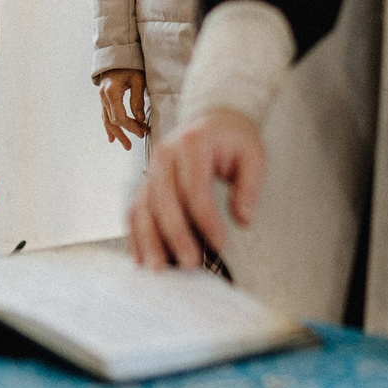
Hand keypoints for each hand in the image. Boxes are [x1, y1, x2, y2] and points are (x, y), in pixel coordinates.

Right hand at [97, 69, 149, 147]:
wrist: (117, 54)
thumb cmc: (131, 65)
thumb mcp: (138, 80)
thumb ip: (138, 100)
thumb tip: (140, 120)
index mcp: (112, 92)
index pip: (119, 117)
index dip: (131, 126)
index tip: (142, 131)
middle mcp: (103, 96)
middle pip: (111, 121)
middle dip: (123, 133)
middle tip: (132, 145)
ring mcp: (102, 97)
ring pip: (106, 120)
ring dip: (116, 133)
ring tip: (124, 145)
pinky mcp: (104, 98)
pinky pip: (104, 115)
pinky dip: (108, 126)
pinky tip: (111, 137)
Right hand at [127, 107, 264, 268]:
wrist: (214, 120)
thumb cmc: (233, 139)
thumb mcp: (252, 156)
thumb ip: (249, 187)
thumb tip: (243, 220)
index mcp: (192, 144)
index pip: (195, 188)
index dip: (206, 219)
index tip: (220, 244)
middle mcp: (164, 155)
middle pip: (164, 200)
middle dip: (176, 235)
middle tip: (190, 263)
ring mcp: (151, 168)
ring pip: (143, 208)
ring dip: (149, 240)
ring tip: (159, 268)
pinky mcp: (145, 182)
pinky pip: (135, 210)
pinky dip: (136, 235)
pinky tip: (142, 257)